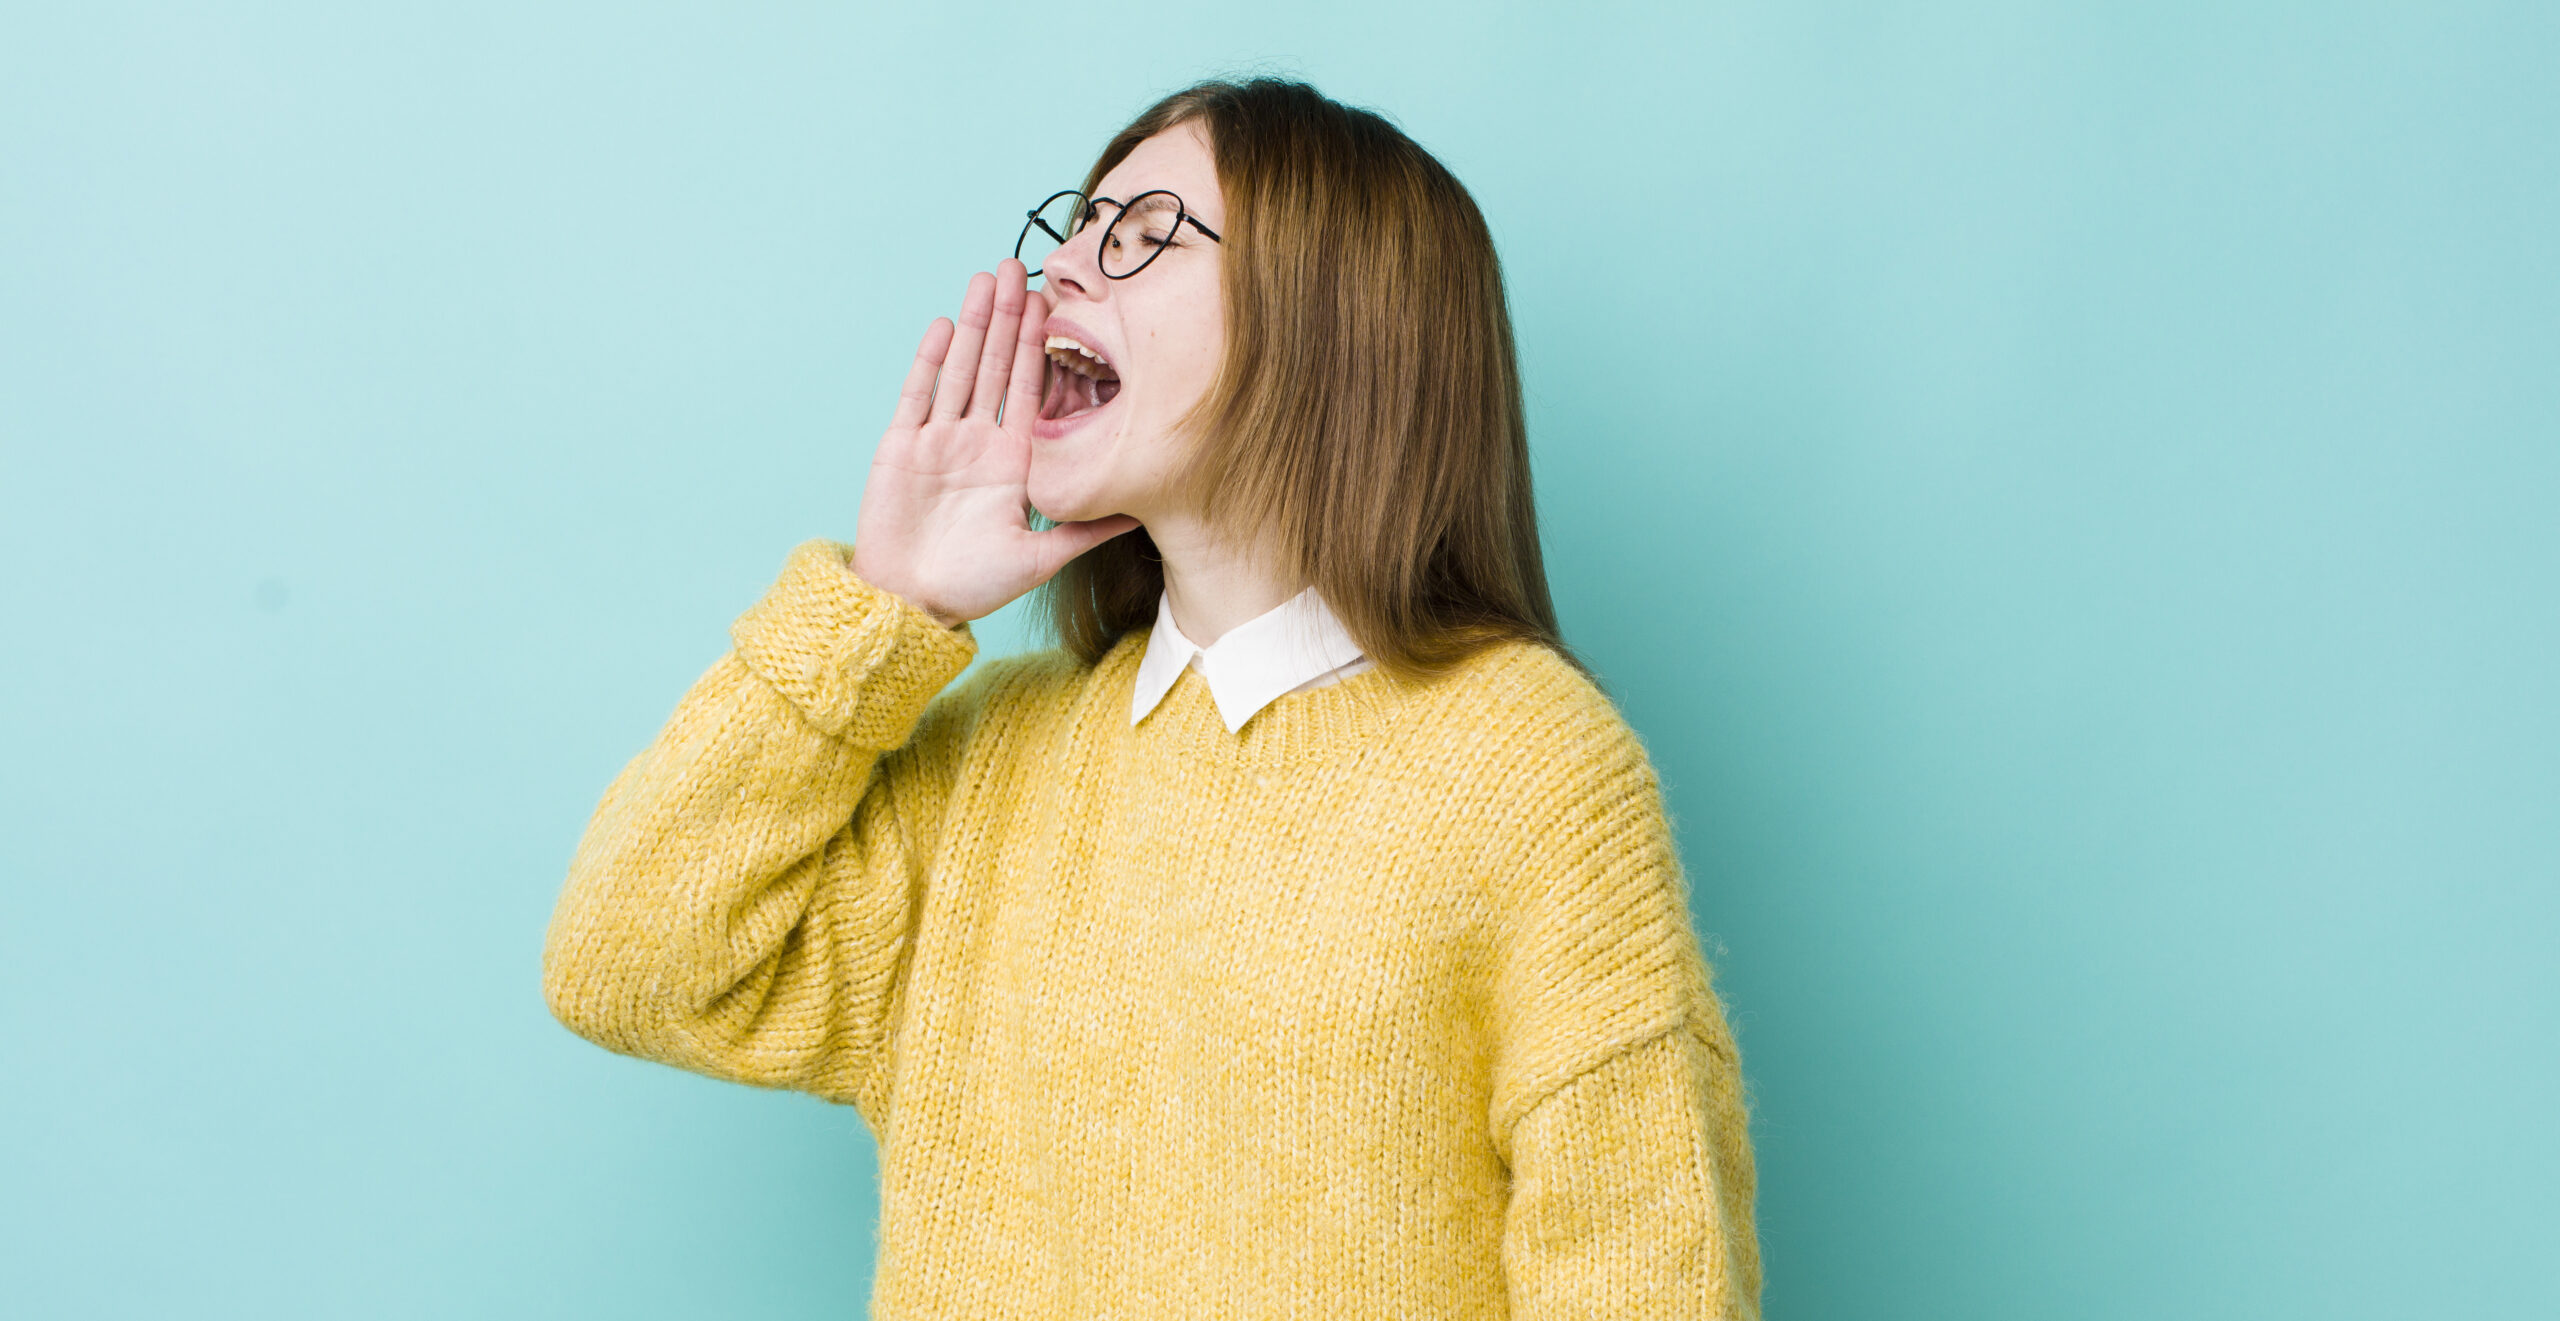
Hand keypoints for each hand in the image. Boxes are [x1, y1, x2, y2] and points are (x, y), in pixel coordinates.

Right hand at [849, 259, 1140, 626]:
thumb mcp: (1040, 557)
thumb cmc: (973, 586)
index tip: (1054, 306)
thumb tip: (1140, 516)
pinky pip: (918, 394)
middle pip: (997, 367)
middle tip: (1021, 267)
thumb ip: (1086, 531)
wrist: (910, 603)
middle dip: (1009, 317)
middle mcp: (977, 443)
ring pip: (961, 368)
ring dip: (975, 324)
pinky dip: (932, 360)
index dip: (1041, 348)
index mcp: (1012, 462)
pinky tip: (946, 324)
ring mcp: (938, 440)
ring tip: (988, 279)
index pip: (1031, 391)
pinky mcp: (900, 446)